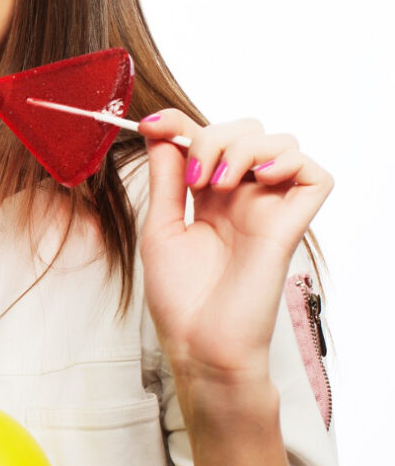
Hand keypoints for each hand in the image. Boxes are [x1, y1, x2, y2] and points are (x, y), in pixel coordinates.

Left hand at [139, 110, 331, 378]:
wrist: (200, 343)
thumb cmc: (181, 297)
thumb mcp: (161, 228)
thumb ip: (165, 179)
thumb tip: (160, 132)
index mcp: (208, 196)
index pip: (206, 137)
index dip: (180, 123)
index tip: (150, 125)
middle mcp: (242, 197)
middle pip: (246, 130)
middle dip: (214, 136)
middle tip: (191, 177)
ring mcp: (269, 209)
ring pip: (281, 143)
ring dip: (244, 148)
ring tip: (214, 185)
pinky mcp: (292, 226)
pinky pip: (315, 175)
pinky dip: (290, 163)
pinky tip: (258, 180)